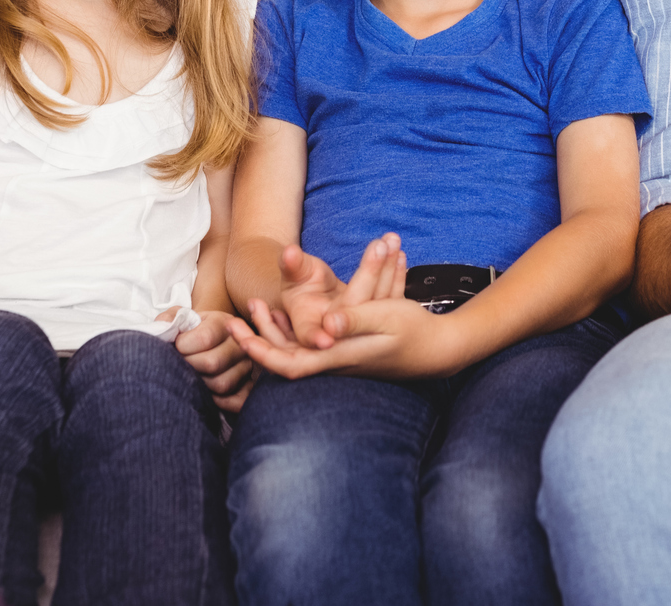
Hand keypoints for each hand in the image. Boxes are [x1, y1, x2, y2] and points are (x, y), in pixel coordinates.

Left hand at [174, 310, 256, 411]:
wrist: (208, 339)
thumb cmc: (191, 331)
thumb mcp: (179, 318)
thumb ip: (169, 319)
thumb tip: (163, 328)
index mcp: (223, 322)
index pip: (205, 337)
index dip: (183, 346)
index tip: (176, 346)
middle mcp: (239, 344)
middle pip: (213, 363)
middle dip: (189, 366)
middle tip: (180, 364)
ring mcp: (246, 366)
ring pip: (222, 384)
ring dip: (199, 384)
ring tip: (190, 377)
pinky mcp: (248, 386)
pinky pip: (236, 401)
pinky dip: (218, 401)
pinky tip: (205, 391)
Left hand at [233, 293, 463, 380]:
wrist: (436, 350)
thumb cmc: (413, 331)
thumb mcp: (386, 317)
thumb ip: (355, 320)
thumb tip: (327, 324)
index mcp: (338, 356)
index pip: (288, 364)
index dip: (260, 352)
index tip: (239, 333)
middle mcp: (333, 363)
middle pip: (284, 360)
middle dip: (257, 340)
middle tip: (233, 319)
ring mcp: (338, 360)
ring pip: (294, 352)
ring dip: (272, 332)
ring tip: (256, 306)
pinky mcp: (344, 354)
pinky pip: (307, 347)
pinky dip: (291, 332)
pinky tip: (284, 314)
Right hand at [274, 233, 407, 349]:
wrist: (318, 301)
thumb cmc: (300, 286)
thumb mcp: (292, 277)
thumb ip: (292, 266)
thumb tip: (289, 252)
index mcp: (310, 324)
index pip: (313, 330)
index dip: (322, 327)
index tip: (334, 324)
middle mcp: (338, 330)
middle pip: (355, 305)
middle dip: (369, 272)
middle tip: (379, 245)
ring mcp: (362, 326)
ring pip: (378, 299)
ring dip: (386, 267)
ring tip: (391, 239)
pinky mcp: (378, 317)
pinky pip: (390, 295)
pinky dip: (396, 273)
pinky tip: (400, 252)